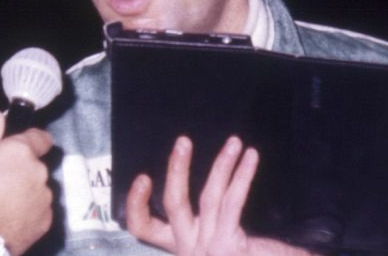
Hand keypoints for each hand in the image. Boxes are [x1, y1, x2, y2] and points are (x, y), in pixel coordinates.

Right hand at [0, 112, 53, 254]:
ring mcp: (44, 197)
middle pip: (35, 164)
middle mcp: (38, 172)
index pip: (41, 137)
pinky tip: (7, 215)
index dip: (30, 140)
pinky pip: (38, 207)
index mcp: (19, 152)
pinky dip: (27, 209)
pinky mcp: (46, 220)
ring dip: (24, 189)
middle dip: (20, 168)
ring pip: (37, 186)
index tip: (18, 148)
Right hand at [125, 136, 308, 255]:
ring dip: (221, 165)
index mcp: (181, 248)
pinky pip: (233, 203)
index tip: (143, 178)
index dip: (137, 204)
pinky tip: (251, 156)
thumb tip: (207, 195)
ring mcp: (208, 248)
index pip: (145, 228)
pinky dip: (242, 176)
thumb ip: (205, 228)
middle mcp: (189, 248)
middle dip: (177, 170)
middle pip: (174, 205)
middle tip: (184, 141)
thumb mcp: (216, 246)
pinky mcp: (228, 246)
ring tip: (234, 142)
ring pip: (209, 198)